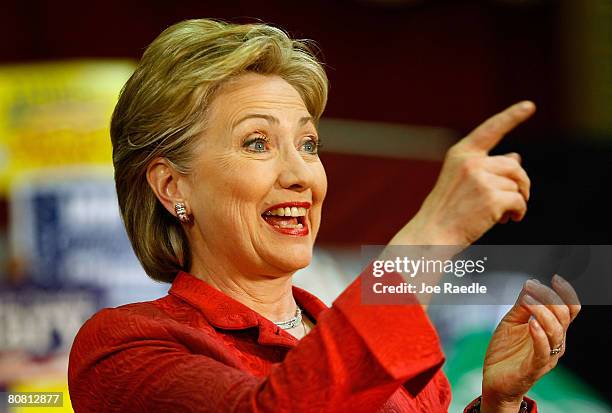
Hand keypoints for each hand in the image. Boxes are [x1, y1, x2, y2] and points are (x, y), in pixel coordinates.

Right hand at [392, 101, 534, 246]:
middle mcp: (470, 163)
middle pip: (513, 165)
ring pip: (517, 184)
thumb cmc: (446, 211)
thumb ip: (487, 168)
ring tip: (508, 214)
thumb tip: (516, 157)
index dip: (511, 116)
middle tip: (519, 199)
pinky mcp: (492, 199)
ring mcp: (481, 180)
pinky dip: (519, 212)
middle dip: (521, 183)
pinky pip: (519, 201)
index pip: (490, 130)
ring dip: (519, 200)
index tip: (529, 105)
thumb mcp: (462, 183)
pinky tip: (508, 221)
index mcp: (460, 155)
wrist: (431, 235)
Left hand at [480, 274, 580, 412]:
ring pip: (556, 331)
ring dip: (543, 311)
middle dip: (549, 297)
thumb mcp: (511, 322)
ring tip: (528, 300)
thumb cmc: (505, 351)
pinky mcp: (534, 368)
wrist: (495, 380)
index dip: (565, 293)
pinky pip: (543, 352)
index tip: (554, 278)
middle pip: (564, 316)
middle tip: (531, 287)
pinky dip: (539, 335)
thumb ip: (521, 305)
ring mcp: (546, 356)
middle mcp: (554, 343)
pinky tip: (531, 323)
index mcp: (551, 330)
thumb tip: (530, 283)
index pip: (569, 310)